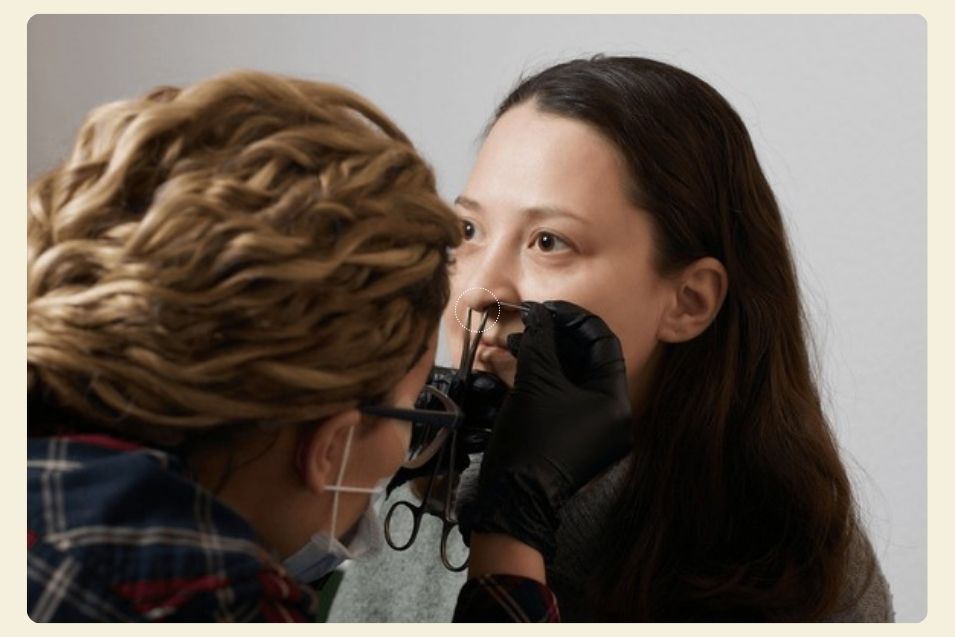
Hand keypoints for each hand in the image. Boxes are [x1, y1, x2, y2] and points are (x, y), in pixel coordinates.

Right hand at [458, 300, 632, 561]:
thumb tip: (538, 313)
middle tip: (527, 323)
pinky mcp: (575, 443)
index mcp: (615, 402)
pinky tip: (517, 367)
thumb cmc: (530, 440)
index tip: (543, 309)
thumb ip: (539, 340)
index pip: (603, 341)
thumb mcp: (534, 382)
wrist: (512, 501)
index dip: (573, 318)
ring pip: (573, 379)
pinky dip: (544, 381)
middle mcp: (614, 418)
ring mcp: (595, 433)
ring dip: (546, 357)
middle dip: (555, 337)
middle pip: (588, 360)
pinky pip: (565, 400)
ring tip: (514, 344)